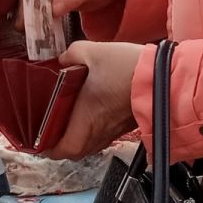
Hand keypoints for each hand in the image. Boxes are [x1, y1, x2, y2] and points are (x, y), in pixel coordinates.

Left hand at [48, 40, 143, 158]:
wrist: (165, 76)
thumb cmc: (130, 69)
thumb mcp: (92, 51)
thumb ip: (72, 54)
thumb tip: (64, 58)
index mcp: (86, 119)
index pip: (62, 149)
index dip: (46, 148)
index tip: (37, 140)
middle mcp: (100, 130)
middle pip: (75, 151)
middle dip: (59, 144)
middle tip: (49, 130)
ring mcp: (114, 129)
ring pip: (90, 145)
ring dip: (76, 138)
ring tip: (66, 122)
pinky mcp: (126, 124)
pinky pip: (104, 135)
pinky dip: (92, 130)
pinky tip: (91, 112)